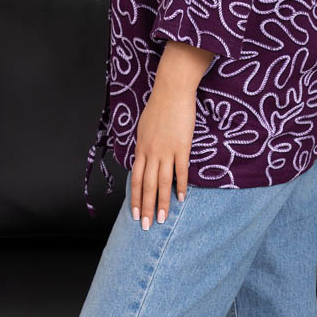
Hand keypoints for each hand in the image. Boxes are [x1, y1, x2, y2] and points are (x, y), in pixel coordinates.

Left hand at [131, 40, 213, 228]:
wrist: (171, 90)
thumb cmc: (158, 106)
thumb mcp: (144, 127)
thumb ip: (143, 146)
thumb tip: (142, 159)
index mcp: (141, 148)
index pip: (136, 180)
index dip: (135, 199)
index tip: (135, 215)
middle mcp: (151, 152)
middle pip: (147, 186)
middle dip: (146, 208)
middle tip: (147, 226)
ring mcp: (166, 150)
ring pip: (162, 182)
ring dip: (162, 203)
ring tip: (162, 220)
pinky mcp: (182, 146)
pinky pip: (180, 171)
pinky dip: (180, 186)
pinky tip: (181, 199)